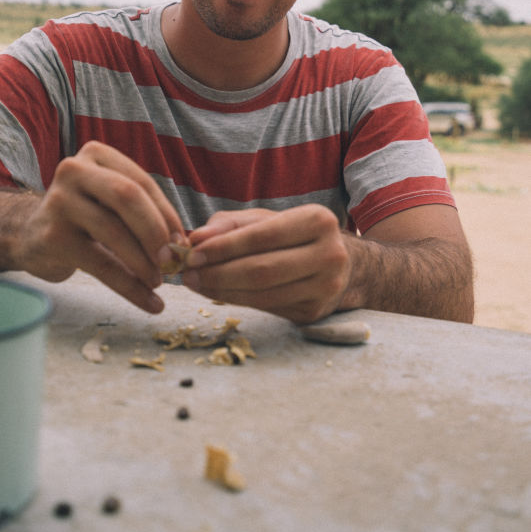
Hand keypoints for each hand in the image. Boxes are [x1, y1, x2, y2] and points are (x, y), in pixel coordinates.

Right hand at [22, 141, 185, 312]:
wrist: (30, 235)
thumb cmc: (84, 216)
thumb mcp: (109, 201)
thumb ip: (142, 212)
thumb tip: (181, 246)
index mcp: (96, 154)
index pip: (142, 182)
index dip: (167, 214)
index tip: (183, 243)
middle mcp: (74, 170)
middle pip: (127, 197)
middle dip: (156, 232)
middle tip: (172, 261)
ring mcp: (59, 201)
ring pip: (114, 232)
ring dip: (144, 263)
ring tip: (159, 282)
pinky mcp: (53, 236)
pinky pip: (101, 264)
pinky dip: (129, 287)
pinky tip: (149, 302)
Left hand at [182, 204, 350, 323]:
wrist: (343, 265)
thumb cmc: (294, 236)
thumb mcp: (267, 219)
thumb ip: (230, 224)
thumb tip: (196, 239)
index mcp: (317, 221)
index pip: (262, 236)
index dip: (225, 247)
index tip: (193, 253)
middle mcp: (329, 254)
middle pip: (262, 270)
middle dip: (218, 273)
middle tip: (187, 274)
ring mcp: (325, 287)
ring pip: (263, 294)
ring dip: (221, 291)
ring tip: (196, 284)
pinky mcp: (314, 312)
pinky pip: (267, 308)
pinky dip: (237, 301)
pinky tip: (217, 293)